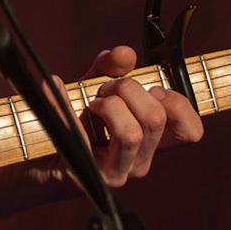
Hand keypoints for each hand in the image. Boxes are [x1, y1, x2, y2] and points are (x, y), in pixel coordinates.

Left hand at [54, 45, 202, 187]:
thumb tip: (125, 54)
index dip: (177, 104)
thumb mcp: (97, 85)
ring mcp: (118, 171)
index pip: (191, 132)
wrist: (39, 150)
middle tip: (106, 89)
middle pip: (155, 119)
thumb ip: (112, 67)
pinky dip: (66, 105)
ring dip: (108, 105)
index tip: (152, 89)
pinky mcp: (90, 174)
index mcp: (153, 142)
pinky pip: (84, 137)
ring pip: (131, 133)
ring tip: (91, 104)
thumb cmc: (77, 117)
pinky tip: (54, 88)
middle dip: (129, 90)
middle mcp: (141, 160)